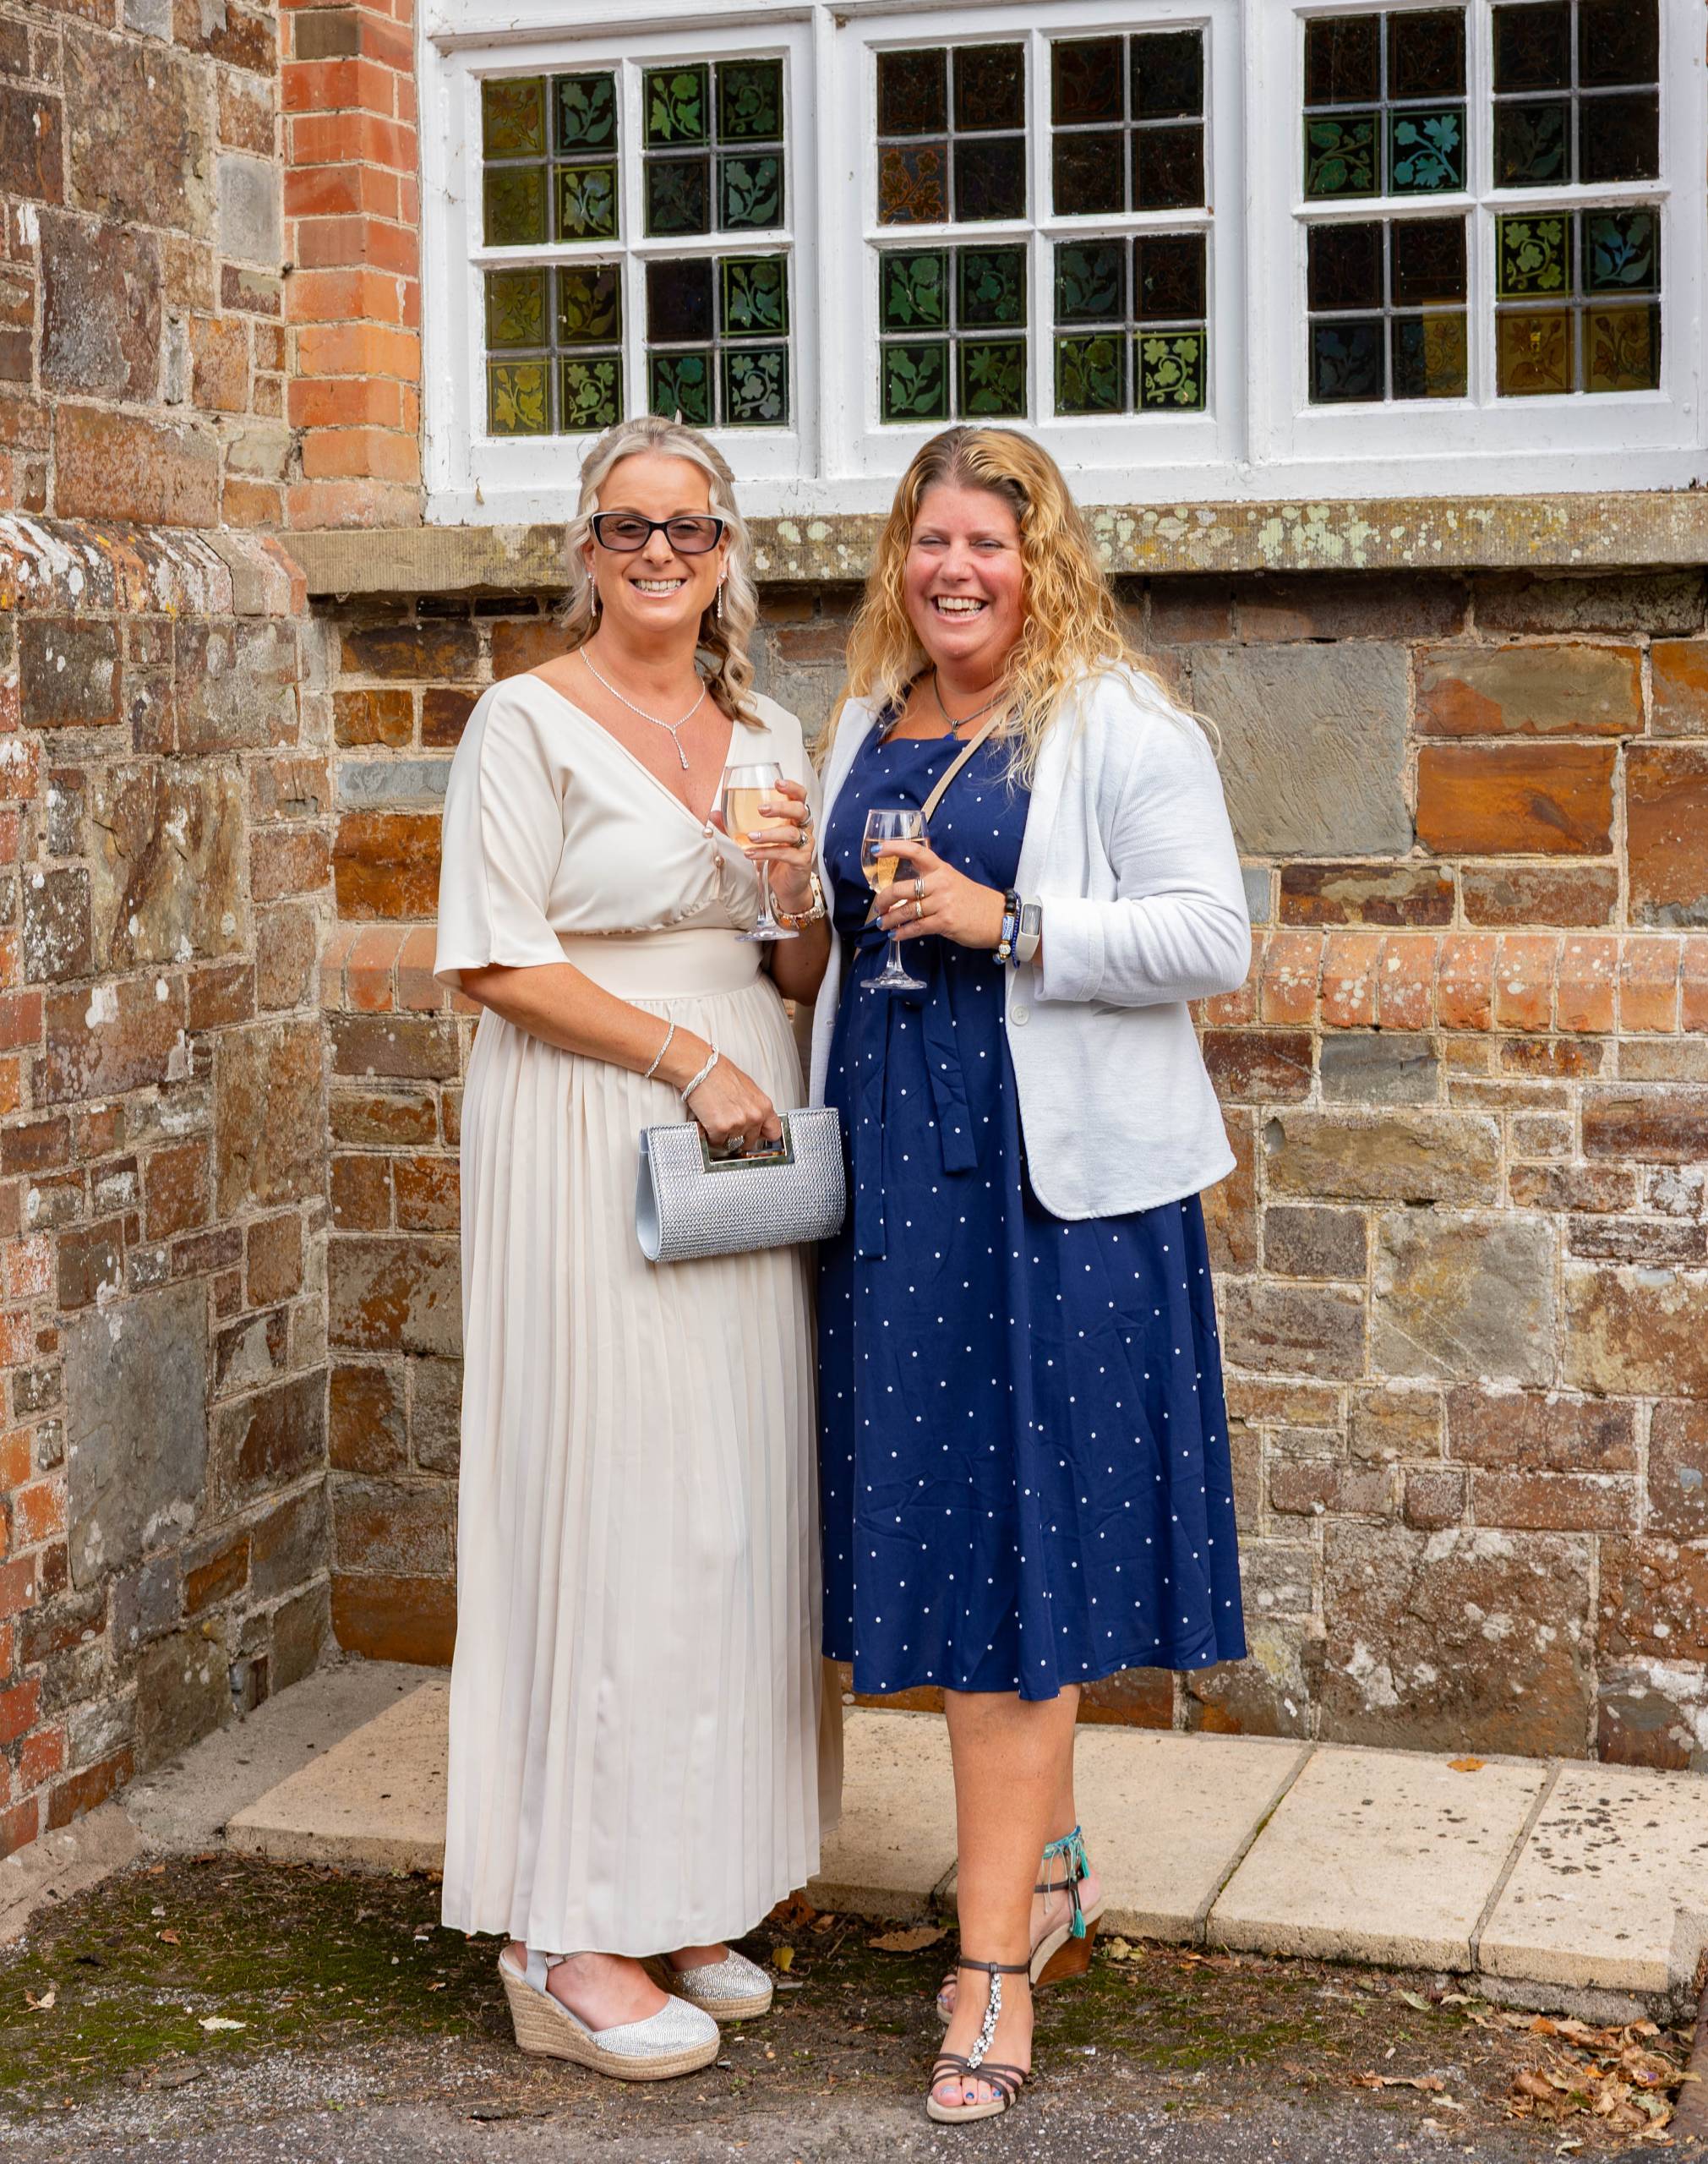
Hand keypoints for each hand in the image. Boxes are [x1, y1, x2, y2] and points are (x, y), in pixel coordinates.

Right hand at [682, 1053, 781, 1153]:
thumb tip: (754, 1119)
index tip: (758, 1137)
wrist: (700, 1069)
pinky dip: (710, 1135)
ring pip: (732, 1142)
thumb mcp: (747, 1088)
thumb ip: (754, 1107)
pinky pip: (716, 1141)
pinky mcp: (721, 1129)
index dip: (763, 1136)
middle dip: (739, 1136)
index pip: (774, 1132)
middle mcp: (754, 1116)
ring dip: (723, 1135)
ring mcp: (739, 1124)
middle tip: (729, 1124)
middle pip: (750, 1142)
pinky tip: (708, 1120)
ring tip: (717, 1117)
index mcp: (764, 1106)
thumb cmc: (719, 1074)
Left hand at [735, 776, 816, 915]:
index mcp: (794, 816)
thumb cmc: (774, 856)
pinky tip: (751, 853)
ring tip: (751, 836)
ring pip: (792, 833)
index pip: (799, 796)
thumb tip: (714, 814)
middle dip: (780, 807)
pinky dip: (767, 853)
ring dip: (769, 834)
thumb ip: (735, 825)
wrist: (786, 886)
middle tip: (760, 810)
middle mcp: (803, 828)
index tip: (776, 783)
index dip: (791, 787)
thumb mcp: (754, 838)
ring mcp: (805, 845)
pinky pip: (786, 854)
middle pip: (799, 810)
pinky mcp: (802, 862)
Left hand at [876, 838, 1006, 949]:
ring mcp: (943, 902)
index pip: (916, 852)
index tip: (877, 850)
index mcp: (941, 869)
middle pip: (901, 888)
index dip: (894, 848)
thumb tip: (903, 892)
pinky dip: (902, 933)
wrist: (998, 918)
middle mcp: (940, 883)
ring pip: (906, 911)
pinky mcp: (945, 922)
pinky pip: (916, 927)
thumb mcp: (952, 882)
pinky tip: (895, 935)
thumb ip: (931, 883)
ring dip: (890, 919)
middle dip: (883, 900)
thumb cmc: (973, 901)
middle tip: (878, 907)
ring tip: (883, 923)